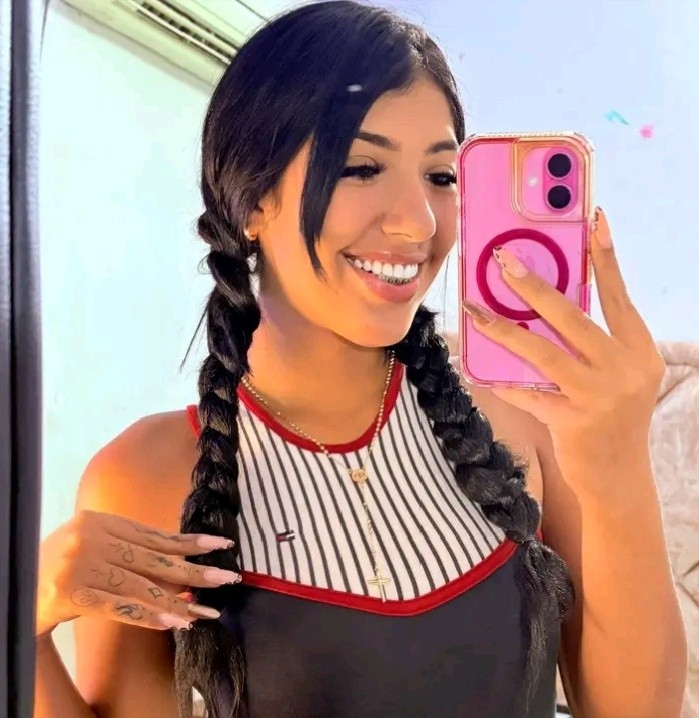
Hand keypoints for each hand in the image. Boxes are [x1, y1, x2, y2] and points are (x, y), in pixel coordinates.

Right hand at [36, 510, 240, 636]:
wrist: (13, 589)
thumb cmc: (57, 567)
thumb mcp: (92, 546)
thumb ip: (129, 549)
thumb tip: (182, 568)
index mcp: (100, 520)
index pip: (154, 535)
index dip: (189, 542)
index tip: (220, 545)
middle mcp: (91, 537)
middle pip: (153, 558)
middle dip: (194, 570)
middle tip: (226, 578)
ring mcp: (79, 563)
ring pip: (140, 585)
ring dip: (176, 601)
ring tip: (206, 611)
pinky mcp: (69, 592)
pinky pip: (117, 606)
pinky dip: (148, 615)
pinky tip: (173, 622)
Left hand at [463, 208, 664, 468]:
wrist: (619, 477)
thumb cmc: (612, 416)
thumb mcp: (616, 375)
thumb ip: (591, 343)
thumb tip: (544, 304)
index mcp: (640, 350)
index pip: (618, 296)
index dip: (604, 258)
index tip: (593, 219)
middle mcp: (625, 369)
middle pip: (572, 317)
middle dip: (533, 286)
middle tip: (502, 260)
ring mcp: (600, 396)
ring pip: (542, 352)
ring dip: (503, 330)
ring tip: (474, 310)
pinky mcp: (573, 421)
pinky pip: (527, 394)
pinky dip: (501, 382)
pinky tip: (477, 371)